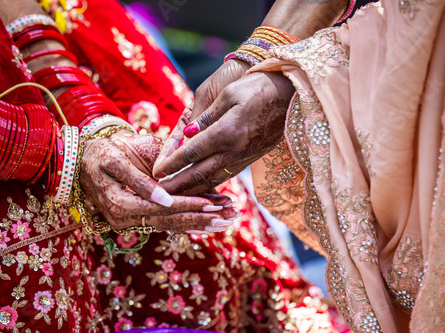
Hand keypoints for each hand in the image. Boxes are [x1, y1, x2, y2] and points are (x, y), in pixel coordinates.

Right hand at [80, 130, 236, 232]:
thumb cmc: (98, 154)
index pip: (163, 209)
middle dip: (203, 218)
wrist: (81, 161)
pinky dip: (189, 221)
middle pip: (171, 222)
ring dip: (200, 223)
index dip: (189, 205)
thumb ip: (139, 181)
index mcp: (121, 205)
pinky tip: (209, 222)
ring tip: (227, 220)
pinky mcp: (139, 216)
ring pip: (171, 225)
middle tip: (230, 216)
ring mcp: (133, 220)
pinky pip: (166, 221)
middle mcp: (128, 219)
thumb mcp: (114, 161)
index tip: (214, 203)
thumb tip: (164, 198)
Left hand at [153, 71, 294, 194]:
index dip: (172, 163)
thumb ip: (206, 117)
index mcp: (227, 132)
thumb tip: (187, 135)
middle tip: (160, 195)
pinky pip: (226, 176)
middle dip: (178, 185)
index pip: (192, 152)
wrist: (292, 95)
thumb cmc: (258, 87)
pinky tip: (200, 189)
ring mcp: (244, 157)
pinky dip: (210, 185)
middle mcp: (235, 150)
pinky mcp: (250, 159)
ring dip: (193, 190)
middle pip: (200, 173)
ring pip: (213, 179)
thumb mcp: (228, 94)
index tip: (156, 172)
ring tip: (176, 197)